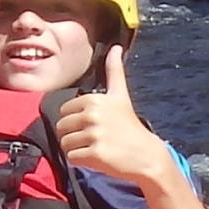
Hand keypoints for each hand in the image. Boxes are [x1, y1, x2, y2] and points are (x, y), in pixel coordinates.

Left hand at [53, 45, 179, 193]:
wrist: (146, 155)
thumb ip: (114, 71)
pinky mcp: (95, 154)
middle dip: (74, 135)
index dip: (76, 121)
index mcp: (94, 99)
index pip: (64, 111)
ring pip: (65, 143)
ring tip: (95, 148)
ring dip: (76, 149)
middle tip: (94, 139)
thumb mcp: (121, 95)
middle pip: (61, 127)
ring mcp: (94, 134)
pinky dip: (81, 161)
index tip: (94, 124)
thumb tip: (115, 47)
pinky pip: (71, 157)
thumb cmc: (129, 125)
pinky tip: (97, 159)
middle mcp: (93, 115)